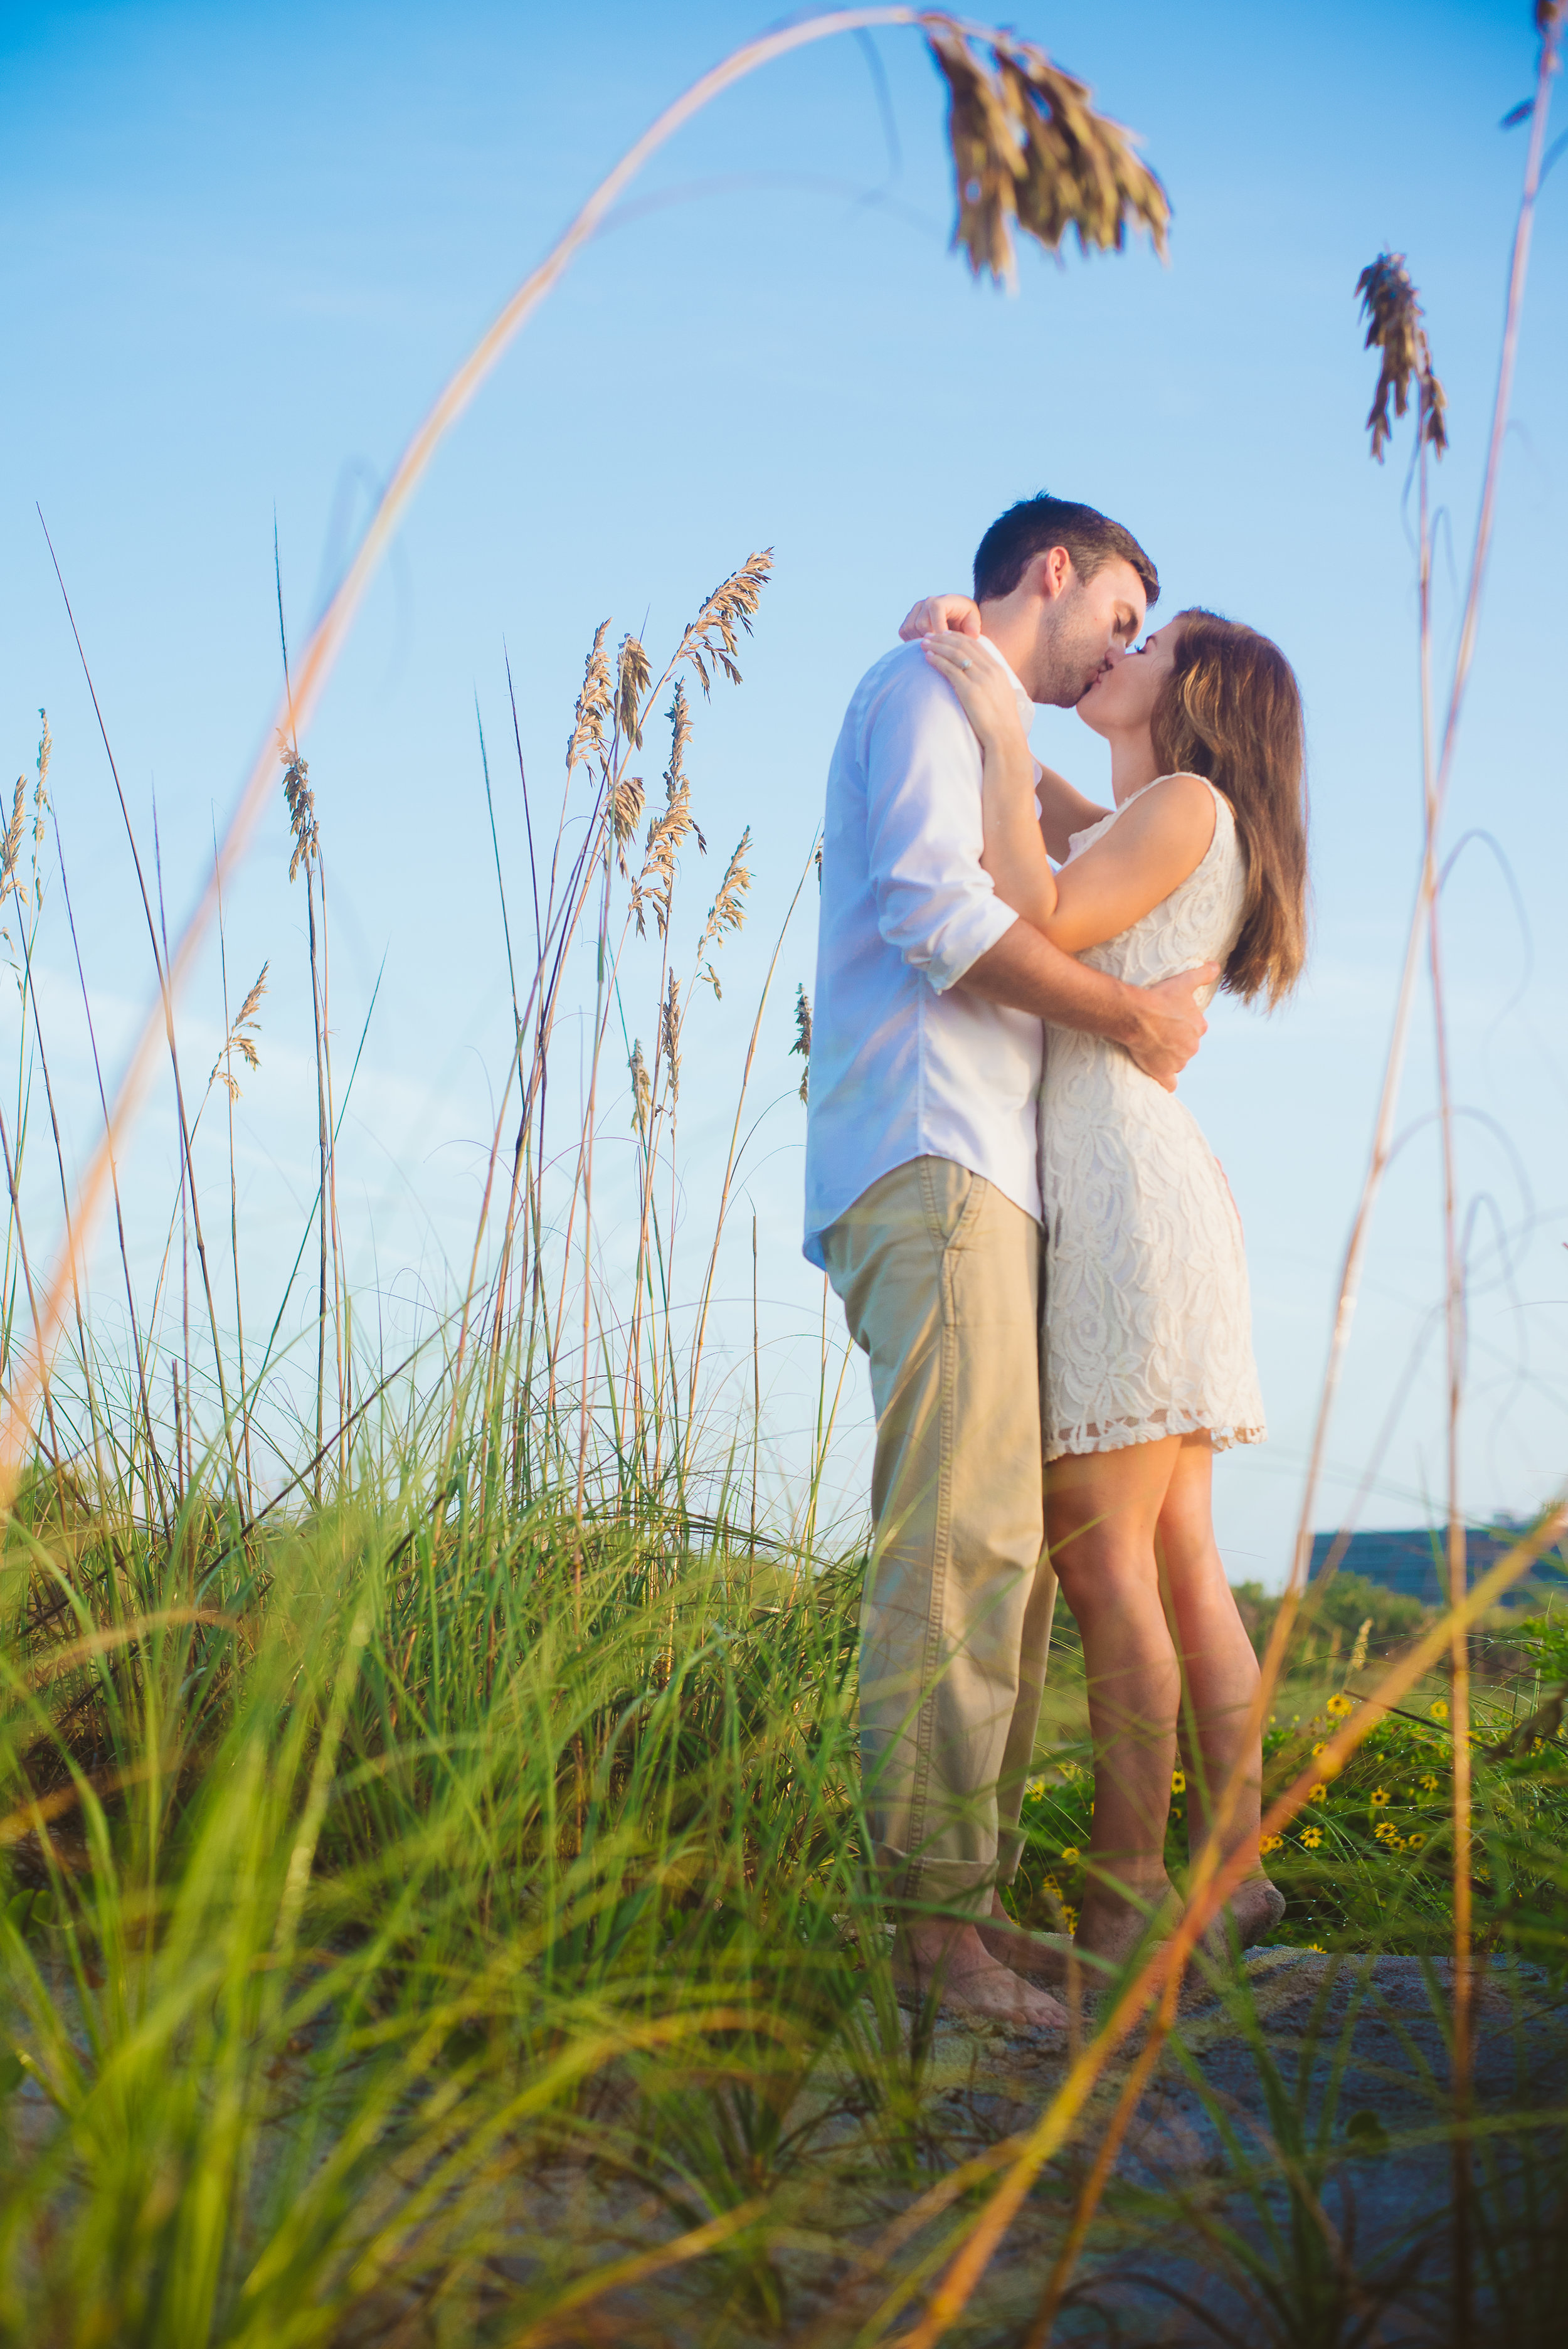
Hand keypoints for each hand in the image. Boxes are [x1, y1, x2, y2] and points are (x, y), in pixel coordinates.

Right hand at [898, 593, 981, 641]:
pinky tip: (925, 646)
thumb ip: (974, 626)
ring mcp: (916, 610)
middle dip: (930, 639)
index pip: (935, 610)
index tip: (946, 643)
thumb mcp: (974, 620)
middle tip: (940, 651)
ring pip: (910, 628)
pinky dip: (911, 641)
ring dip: (920, 641)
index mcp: (942, 600)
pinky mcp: (909, 618)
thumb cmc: (966, 618)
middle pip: (921, 623)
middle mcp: (926, 602)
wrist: (956, 616)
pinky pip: (904, 632)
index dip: (938, 627)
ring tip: (933, 649)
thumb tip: (972, 634)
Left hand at [921, 634, 1026, 757]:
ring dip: (938, 646)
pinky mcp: (969, 691)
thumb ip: (992, 684)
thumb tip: (983, 682)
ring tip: (924, 643)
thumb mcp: (1001, 696)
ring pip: (955, 654)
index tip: (945, 634)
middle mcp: (990, 671)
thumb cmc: (1002, 723)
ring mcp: (980, 680)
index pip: (976, 645)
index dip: (958, 637)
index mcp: (998, 670)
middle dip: (944, 638)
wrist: (1005, 737)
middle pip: (964, 646)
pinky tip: (928, 657)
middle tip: (930, 634)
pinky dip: (938, 661)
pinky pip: (950, 670)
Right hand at [1121, 964, 1217, 1091]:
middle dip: (1176, 1041)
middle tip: (1158, 1031)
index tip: (1170, 1019)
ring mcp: (1178, 1061)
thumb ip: (1203, 974)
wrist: (1136, 1014)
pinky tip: (1161, 1078)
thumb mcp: (1183, 981)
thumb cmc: (1159, 996)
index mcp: (1199, 1027)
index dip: (1183, 1025)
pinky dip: (1167, 1082)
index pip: (1196, 1029)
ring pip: (1177, 1061)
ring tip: (1151, 1046)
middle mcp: (1192, 1046)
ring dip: (1169, 1057)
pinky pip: (1169, 1084)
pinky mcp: (1162, 1072)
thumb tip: (1217, 966)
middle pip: (1186, 1046)